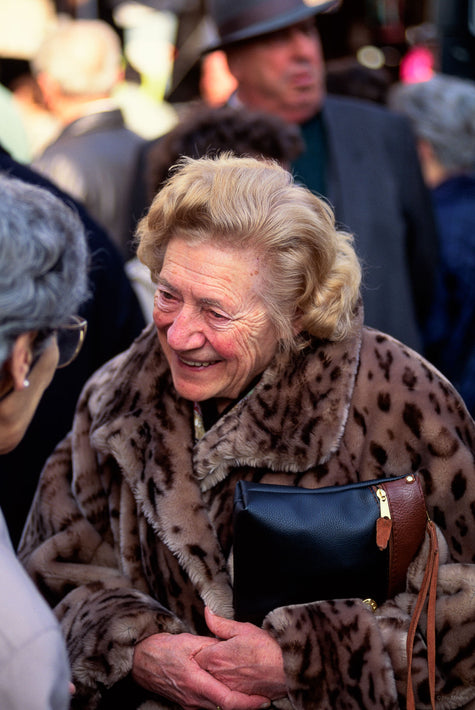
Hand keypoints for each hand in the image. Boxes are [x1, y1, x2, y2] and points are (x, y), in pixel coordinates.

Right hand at [132, 632, 269, 709]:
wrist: (142, 661)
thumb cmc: (164, 649)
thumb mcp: (190, 641)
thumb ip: (212, 645)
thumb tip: (230, 645)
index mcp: (197, 683)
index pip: (227, 701)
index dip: (248, 704)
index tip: (264, 700)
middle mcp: (194, 699)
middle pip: (226, 709)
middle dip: (247, 705)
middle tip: (266, 696)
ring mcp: (191, 704)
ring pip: (219, 709)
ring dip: (236, 704)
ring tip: (255, 695)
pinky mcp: (188, 703)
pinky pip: (210, 706)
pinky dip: (225, 702)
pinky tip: (235, 693)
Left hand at [194, 608, 286, 699]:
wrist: (286, 671)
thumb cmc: (267, 648)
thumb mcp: (243, 629)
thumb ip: (220, 623)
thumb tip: (207, 612)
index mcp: (215, 657)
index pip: (197, 655)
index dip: (204, 649)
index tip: (213, 646)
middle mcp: (217, 675)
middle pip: (203, 670)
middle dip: (208, 663)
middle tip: (223, 656)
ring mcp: (226, 689)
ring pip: (213, 682)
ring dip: (217, 675)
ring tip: (233, 667)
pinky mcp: (236, 699)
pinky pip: (225, 692)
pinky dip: (228, 686)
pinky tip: (239, 678)